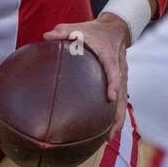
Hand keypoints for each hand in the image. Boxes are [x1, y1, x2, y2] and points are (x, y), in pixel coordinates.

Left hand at [44, 14, 129, 140]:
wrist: (116, 29)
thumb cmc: (95, 31)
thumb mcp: (80, 28)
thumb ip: (64, 31)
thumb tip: (46, 35)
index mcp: (110, 57)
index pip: (114, 71)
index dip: (113, 83)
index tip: (112, 96)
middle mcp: (119, 70)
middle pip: (121, 95)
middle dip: (117, 115)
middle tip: (110, 133)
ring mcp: (121, 78)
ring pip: (121, 102)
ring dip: (116, 121)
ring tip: (108, 139)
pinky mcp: (120, 83)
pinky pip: (118, 102)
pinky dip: (113, 116)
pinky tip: (105, 131)